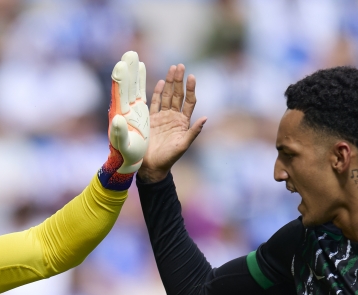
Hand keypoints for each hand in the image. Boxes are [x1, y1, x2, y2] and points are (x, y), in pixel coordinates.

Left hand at [97, 50, 148, 189]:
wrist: (129, 163)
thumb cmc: (125, 156)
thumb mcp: (122, 145)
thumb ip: (118, 132)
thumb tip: (116, 118)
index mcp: (122, 114)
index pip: (122, 91)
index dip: (123, 77)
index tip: (122, 62)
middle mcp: (127, 110)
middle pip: (130, 85)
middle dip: (131, 70)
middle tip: (130, 53)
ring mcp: (135, 111)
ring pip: (138, 88)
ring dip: (139, 74)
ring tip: (138, 58)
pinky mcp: (142, 115)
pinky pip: (147, 96)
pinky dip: (146, 84)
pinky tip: (147, 74)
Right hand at [138, 64, 207, 183]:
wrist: (151, 166)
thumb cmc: (169, 158)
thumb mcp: (183, 145)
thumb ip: (194, 132)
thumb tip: (206, 118)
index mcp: (183, 122)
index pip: (189, 101)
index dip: (190, 89)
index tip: (191, 77)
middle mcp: (174, 116)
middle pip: (177, 95)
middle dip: (179, 80)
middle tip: (180, 66)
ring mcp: (162, 117)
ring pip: (166, 96)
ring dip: (170, 82)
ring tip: (172, 68)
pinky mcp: (151, 119)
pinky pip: (154, 103)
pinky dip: (157, 92)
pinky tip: (160, 82)